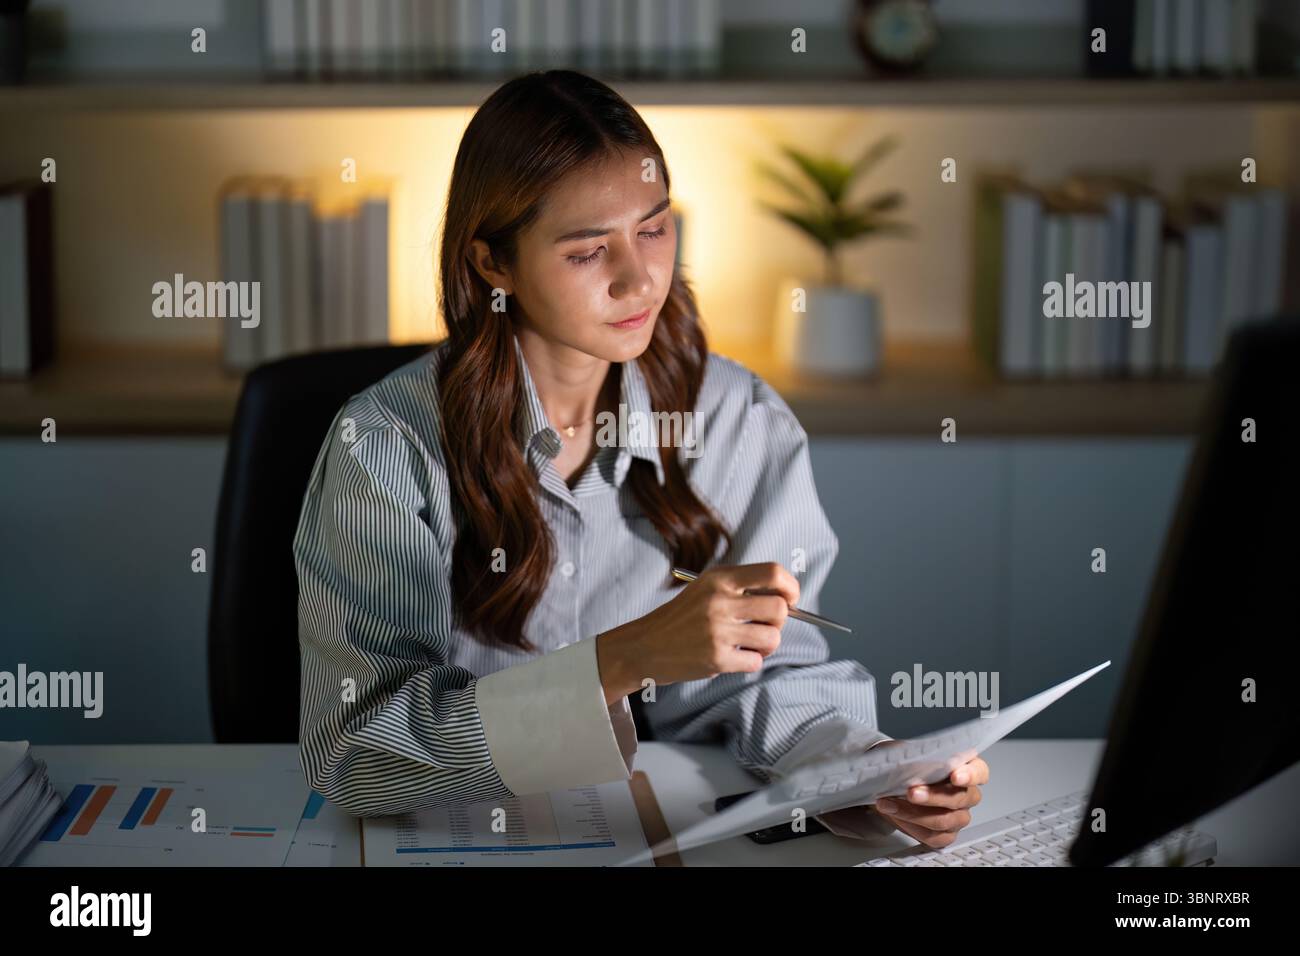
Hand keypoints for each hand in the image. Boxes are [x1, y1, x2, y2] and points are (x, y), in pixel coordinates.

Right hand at [595, 562, 798, 704]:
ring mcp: (718, 631)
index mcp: (720, 579)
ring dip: (767, 645)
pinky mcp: (716, 658)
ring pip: (772, 638)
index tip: (791, 599)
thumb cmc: (680, 618)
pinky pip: (756, 662)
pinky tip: (734, 657)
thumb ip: (740, 588)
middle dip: (780, 621)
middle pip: (780, 609)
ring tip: (750, 644)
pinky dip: (750, 662)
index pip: (773, 573)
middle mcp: (720, 602)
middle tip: (765, 626)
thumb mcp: (706, 588)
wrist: (645, 646)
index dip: (790, 587)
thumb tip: (786, 599)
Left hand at [870, 747, 989, 848]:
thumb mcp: (910, 752)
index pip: (979, 771)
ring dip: (916, 814)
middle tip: (911, 792)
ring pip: (946, 820)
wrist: (889, 781)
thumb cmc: (906, 763)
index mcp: (965, 768)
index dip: (970, 775)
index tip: (955, 775)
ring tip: (893, 804)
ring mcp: (958, 816)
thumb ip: (920, 756)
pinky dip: (911, 826)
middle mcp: (966, 793)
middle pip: (961, 798)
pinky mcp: (944, 834)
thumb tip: (915, 761)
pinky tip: (896, 815)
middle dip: (933, 796)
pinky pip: (934, 837)